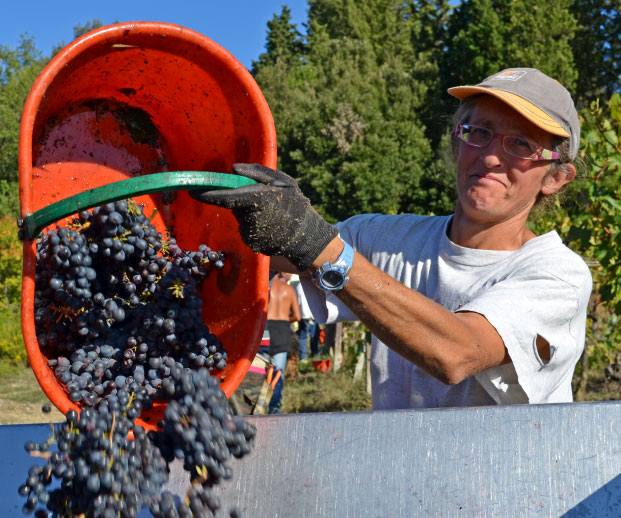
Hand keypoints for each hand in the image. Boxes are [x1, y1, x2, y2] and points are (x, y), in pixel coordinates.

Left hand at [189, 164, 337, 271]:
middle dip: (241, 201)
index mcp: (258, 198)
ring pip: (241, 218)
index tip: (193, 191)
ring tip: (272, 214)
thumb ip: (258, 172)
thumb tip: (233, 169)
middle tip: (262, 200)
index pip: (226, 196)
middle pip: (235, 205)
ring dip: (250, 213)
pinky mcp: (252, 243)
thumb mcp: (284, 181)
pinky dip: (254, 225)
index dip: (208, 194)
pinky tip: (270, 226)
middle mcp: (251, 217)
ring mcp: (250, 232)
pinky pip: (247, 229)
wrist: (308, 237)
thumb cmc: (296, 205)